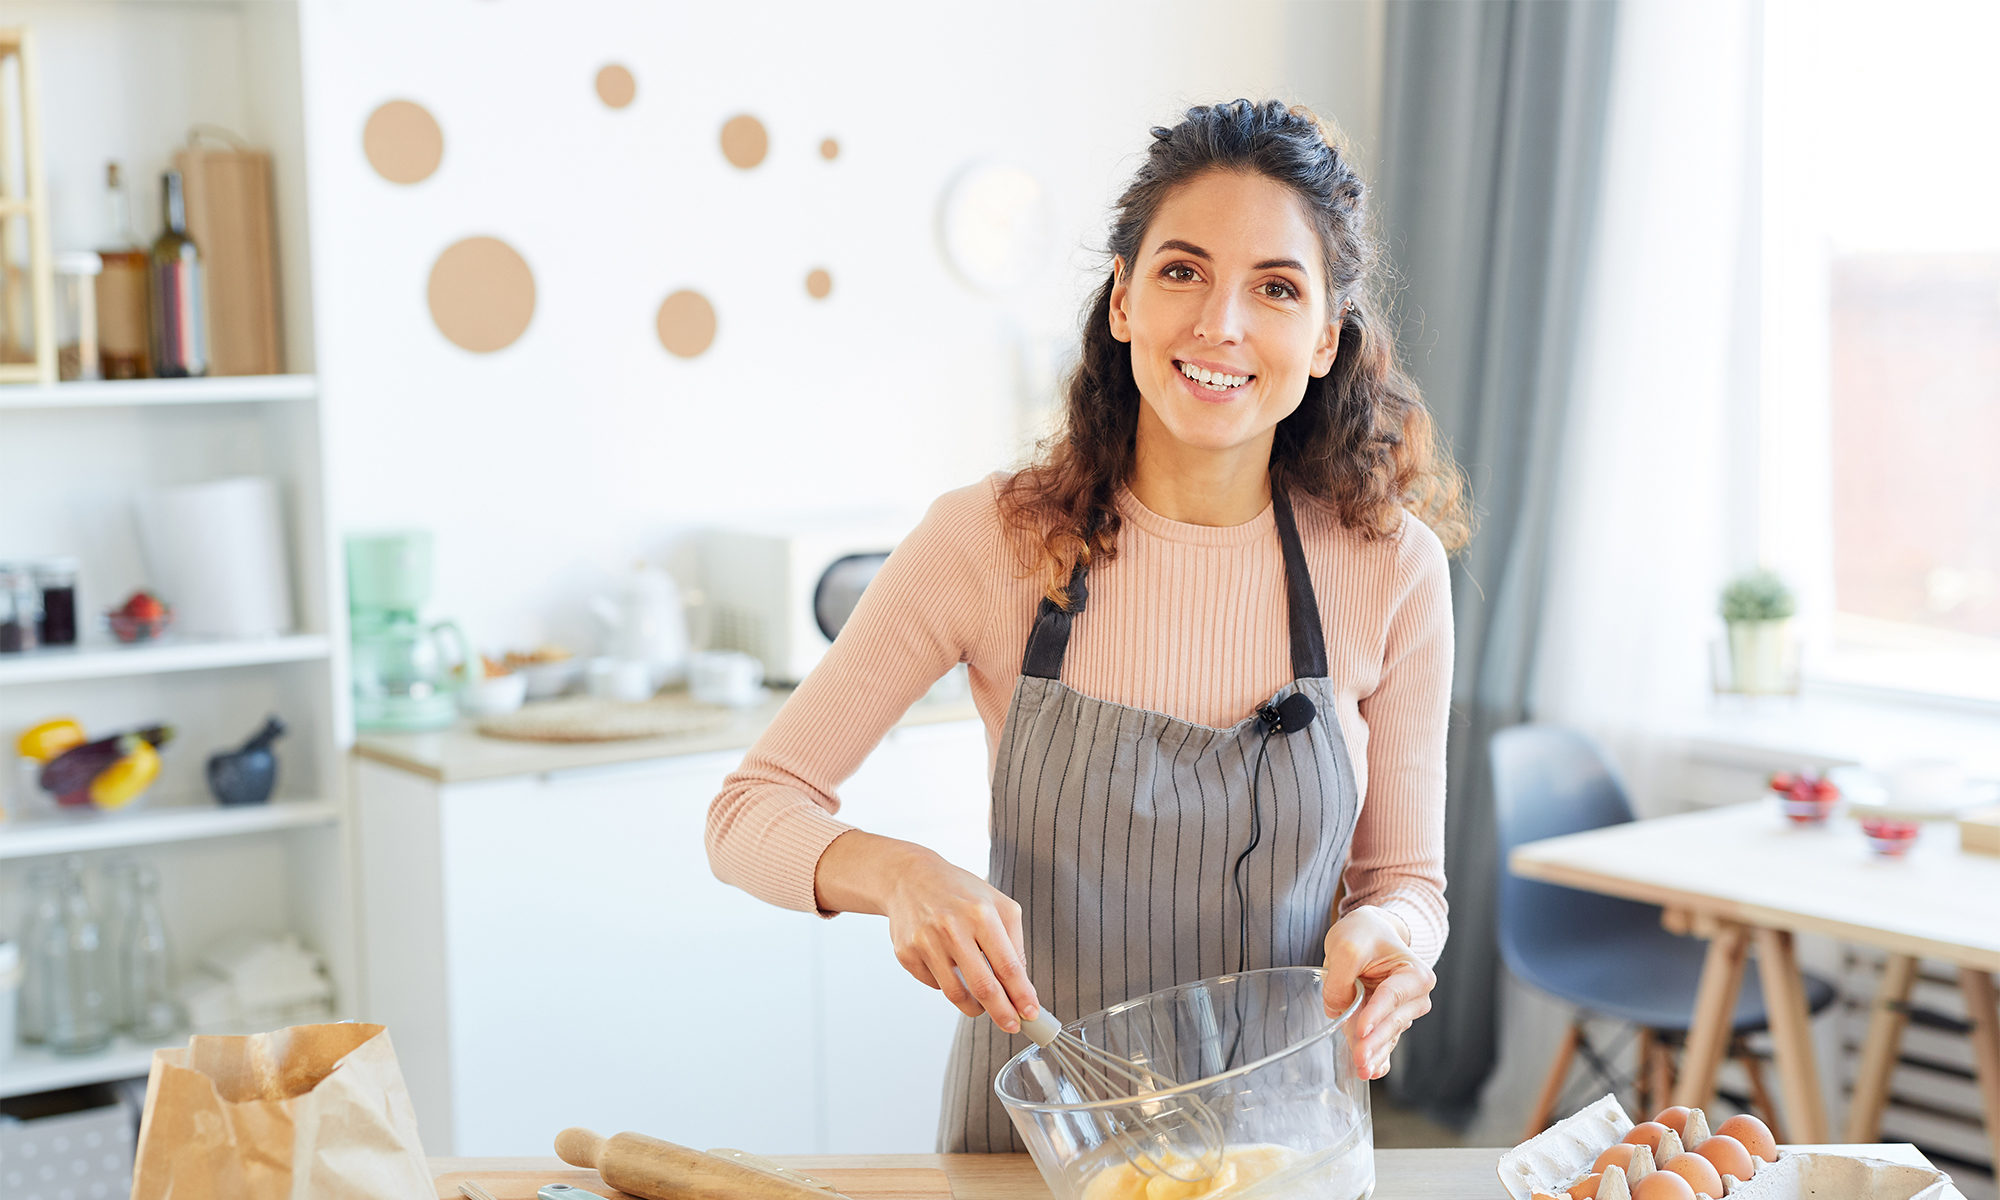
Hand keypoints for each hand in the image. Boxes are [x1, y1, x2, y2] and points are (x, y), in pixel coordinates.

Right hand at [877, 846, 1040, 1032]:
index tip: (1031, 1013)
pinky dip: (948, 984)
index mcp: (981, 913)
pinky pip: (935, 984)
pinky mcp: (906, 953)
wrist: (908, 878)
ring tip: (983, 1005)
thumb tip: (1021, 985)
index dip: (1021, 995)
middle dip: (1002, 1012)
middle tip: (1012, 1025)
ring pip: (956, 994)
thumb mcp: (997, 904)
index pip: (1007, 965)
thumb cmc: (959, 892)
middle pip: (983, 987)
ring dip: (975, 1007)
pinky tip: (950, 968)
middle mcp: (952, 927)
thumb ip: (1013, 942)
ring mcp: (926, 942)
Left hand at [1321, 905, 1434, 1080]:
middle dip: (1375, 1042)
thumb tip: (1337, 1010)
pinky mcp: (1388, 1022)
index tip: (1360, 1032)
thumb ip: (1341, 977)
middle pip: (1392, 1021)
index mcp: (1415, 974)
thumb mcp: (1347, 946)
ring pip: (1388, 1035)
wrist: (1368, 933)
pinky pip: (1384, 1041)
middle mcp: (1415, 996)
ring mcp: (1403, 1011)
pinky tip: (1373, 1070)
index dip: (1375, 1015)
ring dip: (1374, 1053)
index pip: (1391, 996)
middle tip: (1360, 1060)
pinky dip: (1379, 1056)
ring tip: (1362, 1070)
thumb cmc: (1363, 934)